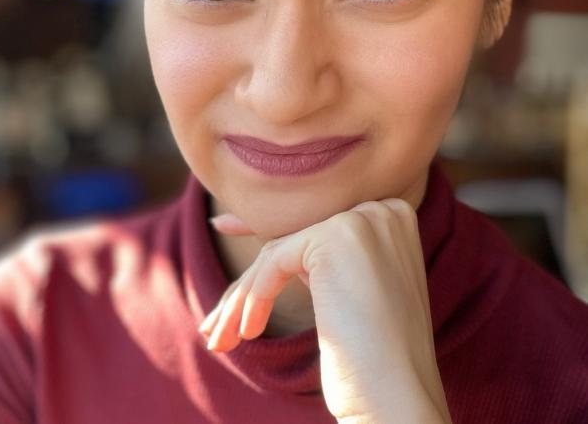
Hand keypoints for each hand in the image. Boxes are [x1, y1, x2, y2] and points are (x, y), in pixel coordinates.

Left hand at [200, 198, 451, 423]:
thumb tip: (222, 220)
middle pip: (292, 243)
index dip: (262, 239)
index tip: (221, 233)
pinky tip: (247, 332)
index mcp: (391, 218)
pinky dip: (255, 297)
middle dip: (246, 284)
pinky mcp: (337, 237)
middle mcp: (382, 211)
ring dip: (241, 298)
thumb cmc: (370, 358)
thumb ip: (304, 252)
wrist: (398, 401)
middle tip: (213, 326)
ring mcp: (363, 221)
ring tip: (218, 338)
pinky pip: (275, 261)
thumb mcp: (339, 290)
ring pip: (277, 253)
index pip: (311, 225)